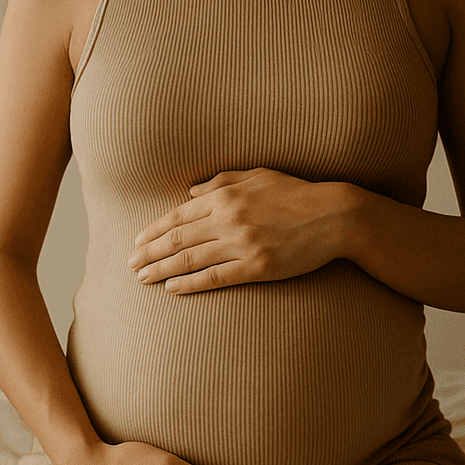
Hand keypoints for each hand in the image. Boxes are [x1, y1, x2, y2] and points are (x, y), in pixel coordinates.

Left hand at [127, 167, 357, 293]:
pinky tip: (172, 289)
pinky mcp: (257, 267)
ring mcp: (242, 244)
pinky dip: (190, 284)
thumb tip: (190, 192)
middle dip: (149, 253)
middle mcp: (228, 218)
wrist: (334, 216)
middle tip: (130, 265)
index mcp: (226, 195)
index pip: (179, 215)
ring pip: (190, 259)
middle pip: (178, 239)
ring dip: (162, 270)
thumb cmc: (296, 194)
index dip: (154, 231)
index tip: (137, 243)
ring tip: (142, 279)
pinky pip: (215, 278)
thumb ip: (221, 181)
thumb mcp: (257, 176)